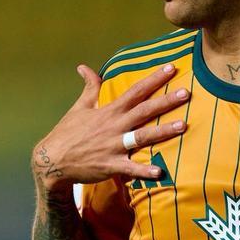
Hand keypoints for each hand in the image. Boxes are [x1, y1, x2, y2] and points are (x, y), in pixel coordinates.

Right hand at [33, 63, 189, 191]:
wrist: (52, 160)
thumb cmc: (67, 132)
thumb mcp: (79, 107)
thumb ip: (89, 87)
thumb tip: (84, 67)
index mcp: (109, 111)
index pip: (135, 91)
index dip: (154, 79)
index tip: (171, 68)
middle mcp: (114, 126)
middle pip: (144, 110)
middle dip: (166, 101)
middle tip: (187, 93)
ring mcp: (113, 145)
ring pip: (142, 136)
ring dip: (163, 131)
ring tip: (183, 125)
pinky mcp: (110, 165)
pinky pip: (131, 168)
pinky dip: (144, 170)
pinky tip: (160, 172)